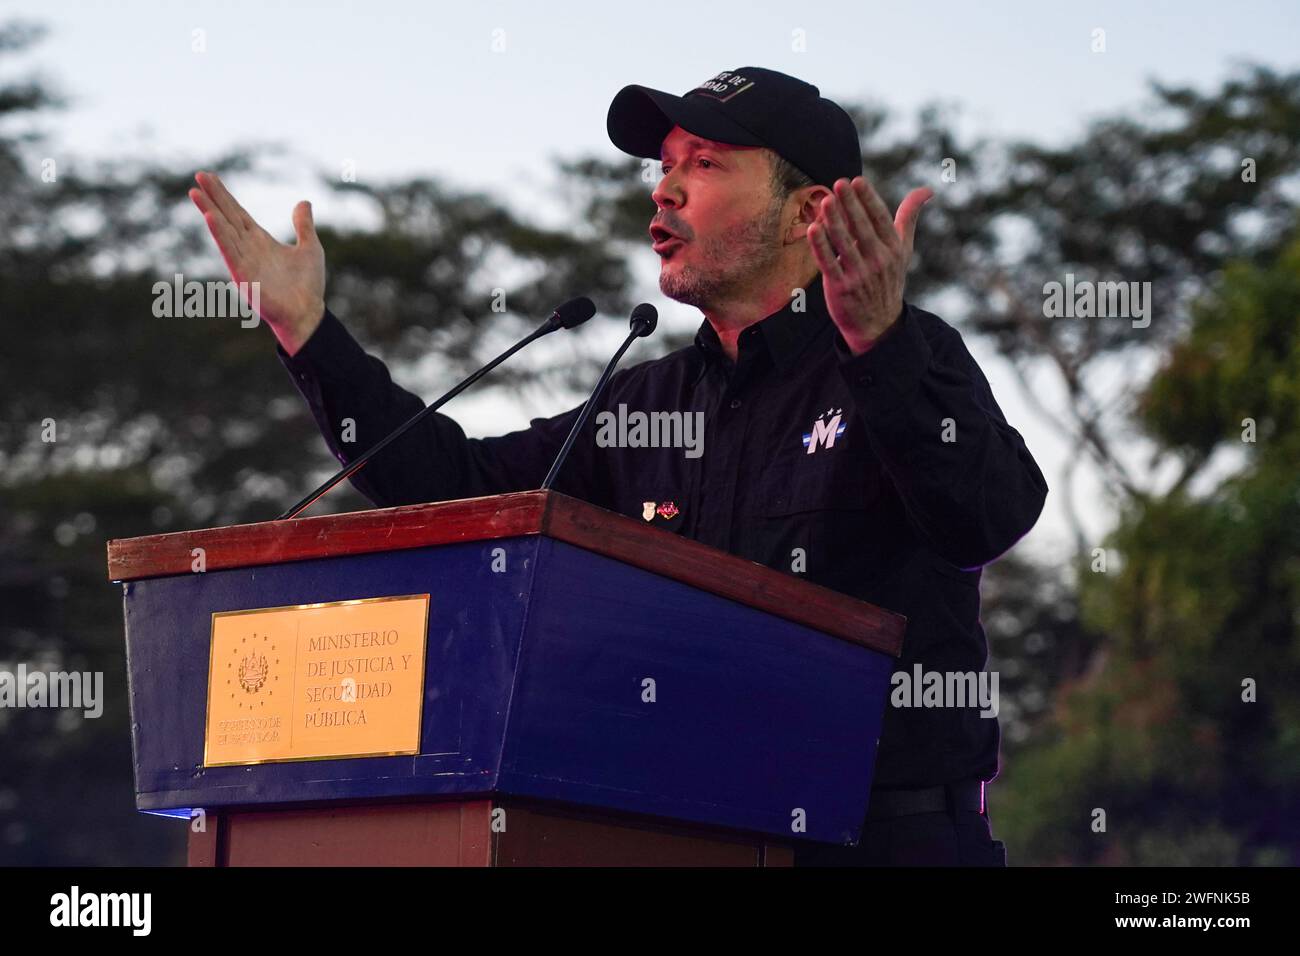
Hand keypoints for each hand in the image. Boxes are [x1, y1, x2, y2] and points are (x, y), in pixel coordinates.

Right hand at [189, 171, 325, 354]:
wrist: (307, 314)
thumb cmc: (307, 286)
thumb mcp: (310, 248)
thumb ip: (303, 225)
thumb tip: (303, 201)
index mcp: (260, 241)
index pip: (238, 213)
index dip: (225, 196)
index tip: (210, 177)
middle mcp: (248, 248)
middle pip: (227, 216)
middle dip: (214, 197)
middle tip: (199, 175)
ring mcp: (244, 261)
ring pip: (224, 231)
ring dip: (210, 211)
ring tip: (195, 192)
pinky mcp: (243, 275)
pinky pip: (229, 251)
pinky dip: (220, 235)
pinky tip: (210, 218)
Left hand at [807, 176, 932, 353]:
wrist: (878, 324)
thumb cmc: (888, 279)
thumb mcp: (903, 250)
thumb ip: (909, 218)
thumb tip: (927, 190)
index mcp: (893, 249)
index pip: (880, 219)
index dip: (868, 200)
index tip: (857, 181)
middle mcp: (878, 261)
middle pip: (862, 228)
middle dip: (850, 205)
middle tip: (839, 184)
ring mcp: (859, 275)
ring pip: (844, 244)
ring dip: (834, 221)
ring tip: (825, 201)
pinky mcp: (841, 288)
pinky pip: (829, 264)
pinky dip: (821, 246)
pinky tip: (813, 228)